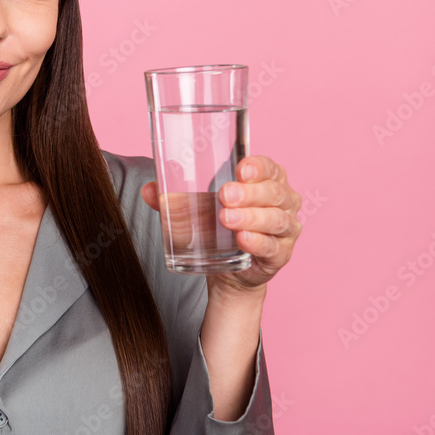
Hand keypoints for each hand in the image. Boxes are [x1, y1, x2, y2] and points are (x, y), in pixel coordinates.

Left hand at [140, 155, 302, 296]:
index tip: (240, 169)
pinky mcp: (280, 254)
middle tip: (224, 196)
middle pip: (274, 192)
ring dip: (252, 217)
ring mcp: (285, 228)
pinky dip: (258, 242)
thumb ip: (175, 197)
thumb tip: (149, 190)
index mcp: (267, 180)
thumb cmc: (219, 225)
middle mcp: (283, 201)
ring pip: (276, 219)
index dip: (258, 166)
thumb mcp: (199, 207)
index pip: (269, 167)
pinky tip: (243, 240)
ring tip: (227, 218)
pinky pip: (273, 247)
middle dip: (249, 193)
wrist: (229, 269)